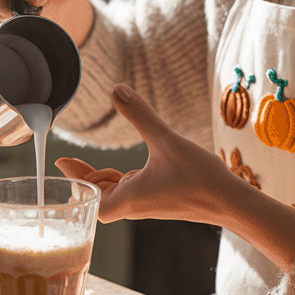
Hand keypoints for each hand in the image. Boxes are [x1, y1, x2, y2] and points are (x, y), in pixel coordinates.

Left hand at [56, 84, 294, 270]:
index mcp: (129, 198)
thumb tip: (116, 89)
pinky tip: (129, 169)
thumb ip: (140, 115)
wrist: (232, 203)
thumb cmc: (200, 178)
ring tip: (94, 165)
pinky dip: (124, 180)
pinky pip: (134, 192)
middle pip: (100, 196)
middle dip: (86, 178)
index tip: (62, 165)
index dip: (76, 185)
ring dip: (105, 179)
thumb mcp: (166, 140)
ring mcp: (149, 204)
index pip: (90, 201)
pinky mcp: (162, 201)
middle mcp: (136, 205)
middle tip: (68, 160)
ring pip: (117, 194)